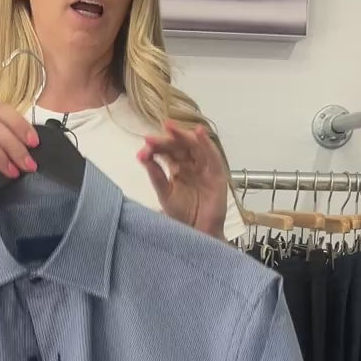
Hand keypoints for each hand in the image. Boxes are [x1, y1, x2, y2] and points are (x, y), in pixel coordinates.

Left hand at [137, 121, 227, 237]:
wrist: (197, 233)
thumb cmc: (182, 214)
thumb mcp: (164, 193)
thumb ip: (156, 175)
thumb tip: (142, 156)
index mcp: (177, 168)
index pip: (167, 151)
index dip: (156, 146)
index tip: (144, 144)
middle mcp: (191, 164)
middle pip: (179, 146)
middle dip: (166, 140)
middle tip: (152, 137)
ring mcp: (205, 167)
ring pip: (195, 146)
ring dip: (183, 136)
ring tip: (170, 128)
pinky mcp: (217, 174)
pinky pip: (213, 155)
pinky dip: (207, 143)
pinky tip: (199, 132)